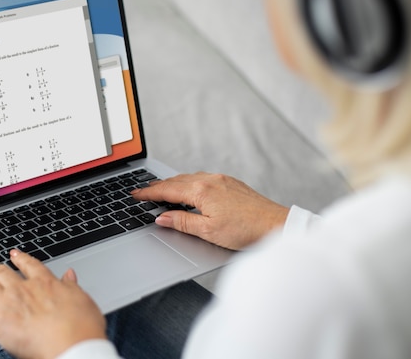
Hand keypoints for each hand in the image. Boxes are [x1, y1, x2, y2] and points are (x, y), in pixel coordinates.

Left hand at [0, 250, 106, 358]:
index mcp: (45, 283)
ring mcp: (9, 305)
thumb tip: (70, 275)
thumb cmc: (82, 327)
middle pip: (1, 272)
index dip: (20, 259)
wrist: (73, 345)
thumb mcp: (83, 300)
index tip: (13, 254)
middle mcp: (24, 289)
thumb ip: (72, 286)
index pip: (29, 265)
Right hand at [132, 172, 288, 249]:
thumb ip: (182, 222)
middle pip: (176, 181)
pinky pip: (202, 178)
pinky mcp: (231, 183)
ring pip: (189, 178)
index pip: (167, 190)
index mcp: (201, 191)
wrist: (275, 225)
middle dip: (158, 186)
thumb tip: (161, 217)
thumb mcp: (208, 231)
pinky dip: (189, 183)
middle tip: (143, 191)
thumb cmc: (246, 230)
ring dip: (173, 183)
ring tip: (162, 190)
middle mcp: (210, 180)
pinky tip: (189, 190)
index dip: (148, 193)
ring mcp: (222, 179)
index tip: (135, 194)